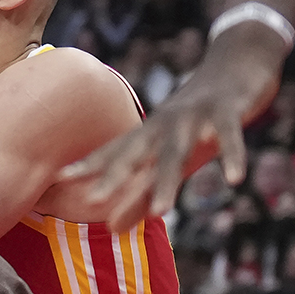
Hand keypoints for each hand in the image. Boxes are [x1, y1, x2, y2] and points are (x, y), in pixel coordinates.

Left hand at [61, 24, 287, 230]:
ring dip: (168, 180)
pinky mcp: (227, 110)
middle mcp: (163, 124)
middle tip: (92, 201)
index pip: (113, 152)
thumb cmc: (198, 121)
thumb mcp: (171, 159)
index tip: (57, 179)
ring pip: (178, 151)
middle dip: (114, 177)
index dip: (87, 165)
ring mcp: (193, 116)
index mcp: (147, 133)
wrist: (238, 63)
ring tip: (161, 212)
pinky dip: (233, 155)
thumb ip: (143, 194)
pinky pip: (229, 134)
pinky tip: (235, 179)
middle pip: (136, 153)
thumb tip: (111, 230)